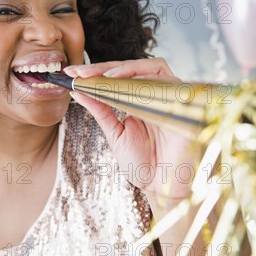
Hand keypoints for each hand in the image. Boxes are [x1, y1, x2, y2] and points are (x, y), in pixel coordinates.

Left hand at [65, 59, 194, 201]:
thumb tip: (78, 92)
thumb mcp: (115, 135)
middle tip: (80, 73)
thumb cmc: (142, 165)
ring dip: (126, 69)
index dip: (96, 72)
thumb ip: (100, 111)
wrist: (161, 187)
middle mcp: (156, 95)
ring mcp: (171, 98)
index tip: (71, 74)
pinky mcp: (184, 104)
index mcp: (138, 101)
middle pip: (133, 68)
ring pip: (152, 68)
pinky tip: (127, 86)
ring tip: (103, 77)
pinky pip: (167, 82)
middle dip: (104, 67)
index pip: (119, 77)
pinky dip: (146, 80)